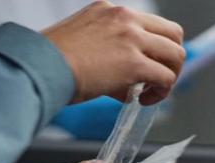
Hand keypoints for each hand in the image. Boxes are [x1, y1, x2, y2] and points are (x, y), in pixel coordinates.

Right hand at [42, 1, 184, 104]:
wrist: (38, 68)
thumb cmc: (48, 62)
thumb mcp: (79, 45)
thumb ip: (105, 56)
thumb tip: (125, 85)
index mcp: (108, 9)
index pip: (146, 23)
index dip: (152, 47)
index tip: (145, 65)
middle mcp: (124, 17)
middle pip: (171, 33)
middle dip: (169, 58)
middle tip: (157, 78)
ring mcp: (131, 38)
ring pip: (175, 54)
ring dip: (169, 75)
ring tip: (153, 92)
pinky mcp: (134, 62)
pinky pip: (165, 77)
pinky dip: (161, 91)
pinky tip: (144, 100)